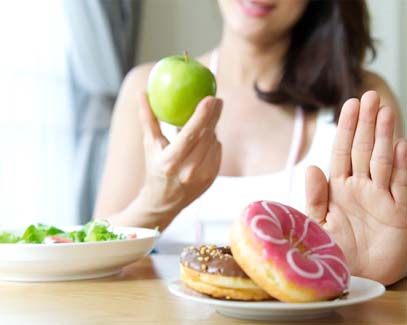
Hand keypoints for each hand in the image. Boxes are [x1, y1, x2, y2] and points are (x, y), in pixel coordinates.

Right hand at [136, 92, 222, 228]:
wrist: (164, 202)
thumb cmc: (154, 169)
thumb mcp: (149, 145)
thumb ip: (148, 119)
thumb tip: (142, 92)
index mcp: (171, 162)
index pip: (190, 135)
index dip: (202, 116)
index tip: (210, 98)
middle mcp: (189, 171)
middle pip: (207, 137)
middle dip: (214, 116)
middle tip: (217, 98)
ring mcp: (203, 176)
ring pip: (213, 142)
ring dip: (211, 128)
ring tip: (205, 120)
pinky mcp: (212, 177)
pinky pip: (216, 151)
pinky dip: (212, 141)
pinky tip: (204, 138)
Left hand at [305, 91, 406, 284]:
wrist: (352, 276)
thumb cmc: (333, 249)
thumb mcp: (317, 223)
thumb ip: (314, 197)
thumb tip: (311, 167)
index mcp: (339, 187)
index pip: (342, 151)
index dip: (346, 128)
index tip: (349, 104)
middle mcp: (361, 187)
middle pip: (363, 149)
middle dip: (366, 123)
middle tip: (369, 96)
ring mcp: (381, 198)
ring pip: (382, 161)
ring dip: (384, 136)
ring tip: (384, 111)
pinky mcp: (399, 213)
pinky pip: (401, 185)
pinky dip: (401, 166)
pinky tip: (401, 145)